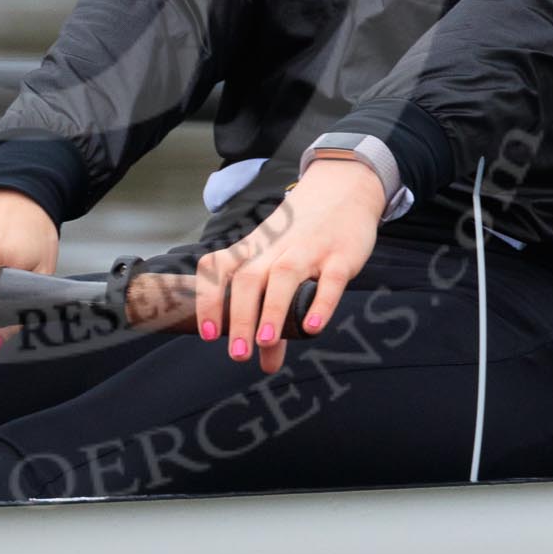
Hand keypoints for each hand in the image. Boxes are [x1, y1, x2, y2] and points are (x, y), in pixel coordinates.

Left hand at [194, 157, 385, 374]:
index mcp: (254, 248)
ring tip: (263, 342)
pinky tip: (312, 329)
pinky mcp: (341, 255)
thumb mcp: (283, 266)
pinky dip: (321, 304)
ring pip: (284, 276)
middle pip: (248, 278)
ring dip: (272, 310)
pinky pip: (330, 280)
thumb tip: (266, 365)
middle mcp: (276, 248)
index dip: (208, 298)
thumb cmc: (303, 235)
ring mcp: (309, 249)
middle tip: (237, 354)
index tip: (208, 335)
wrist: (343, 188)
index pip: (218, 267)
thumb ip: (274, 318)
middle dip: (240, 317)